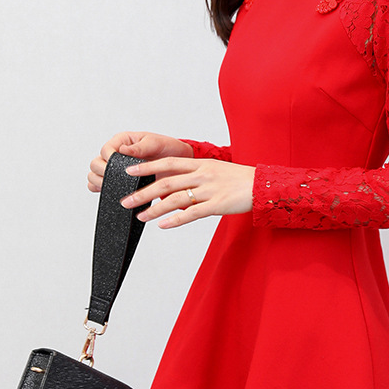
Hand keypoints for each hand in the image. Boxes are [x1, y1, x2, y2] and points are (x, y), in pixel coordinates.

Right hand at [88, 132, 193, 192]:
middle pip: (95, 164)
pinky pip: (100, 186)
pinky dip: (101, 190)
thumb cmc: (167, 149)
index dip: (108, 159)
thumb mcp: (156, 143)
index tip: (117, 167)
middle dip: (102, 173)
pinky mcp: (117, 180)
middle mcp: (115, 154)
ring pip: (94, 175)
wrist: (176, 165)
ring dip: (99, 182)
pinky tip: (112, 192)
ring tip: (113, 187)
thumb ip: (140, 147)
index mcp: (122, 141)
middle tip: (115, 179)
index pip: (105, 150)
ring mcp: (115, 168)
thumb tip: (123, 149)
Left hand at [119, 155, 255, 228]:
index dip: (147, 167)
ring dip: (154, 209)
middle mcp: (202, 175)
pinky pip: (191, 213)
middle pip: (166, 182)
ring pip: (175, 199)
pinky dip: (175, 220)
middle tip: (125, 200)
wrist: (263, 185)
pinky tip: (163, 225)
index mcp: (201, 164)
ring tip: (140, 216)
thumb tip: (176, 184)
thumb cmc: (239, 179)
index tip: (128, 172)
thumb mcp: (215, 170)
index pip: (168, 163)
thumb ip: (196, 175)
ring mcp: (209, 190)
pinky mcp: (217, 205)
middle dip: (143, 192)